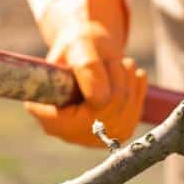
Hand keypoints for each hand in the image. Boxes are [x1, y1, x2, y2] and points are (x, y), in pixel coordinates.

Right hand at [26, 21, 147, 145]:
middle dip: (118, 85)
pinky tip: (135, 76)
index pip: (77, 121)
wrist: (89, 49)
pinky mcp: (110, 134)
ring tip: (125, 64)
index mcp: (46, 113)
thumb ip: (87, 69)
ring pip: (121, 121)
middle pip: (103, 119)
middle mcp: (65, 131)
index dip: (98, 98)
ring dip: (129, 88)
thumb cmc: (79, 46)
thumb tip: (100, 101)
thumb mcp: (79, 47)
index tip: (111, 65)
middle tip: (120, 60)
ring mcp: (89, 137)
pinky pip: (132, 120)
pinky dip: (137, 95)